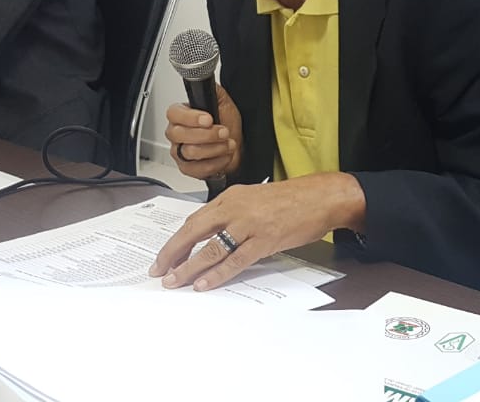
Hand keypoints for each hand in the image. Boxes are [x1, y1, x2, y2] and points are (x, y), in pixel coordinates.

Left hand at [150, 172, 365, 290]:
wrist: (321, 197)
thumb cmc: (292, 200)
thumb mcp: (255, 199)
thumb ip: (233, 214)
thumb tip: (214, 237)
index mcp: (231, 197)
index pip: (195, 220)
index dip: (177, 240)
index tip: (165, 255)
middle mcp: (235, 207)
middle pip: (194, 231)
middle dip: (173, 253)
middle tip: (159, 271)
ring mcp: (249, 224)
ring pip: (210, 248)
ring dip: (189, 267)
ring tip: (174, 282)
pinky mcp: (264, 240)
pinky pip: (234, 260)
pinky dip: (216, 273)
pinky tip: (203, 283)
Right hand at [164, 84, 241, 179]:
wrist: (238, 146)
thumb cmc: (228, 124)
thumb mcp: (223, 101)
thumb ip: (212, 90)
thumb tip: (204, 79)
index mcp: (181, 114)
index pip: (174, 114)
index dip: (191, 117)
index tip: (209, 119)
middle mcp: (176, 133)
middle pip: (181, 135)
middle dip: (208, 134)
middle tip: (224, 132)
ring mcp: (180, 152)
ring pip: (190, 152)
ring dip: (215, 148)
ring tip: (228, 144)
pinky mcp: (187, 168)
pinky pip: (196, 169)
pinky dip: (215, 163)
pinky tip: (224, 156)